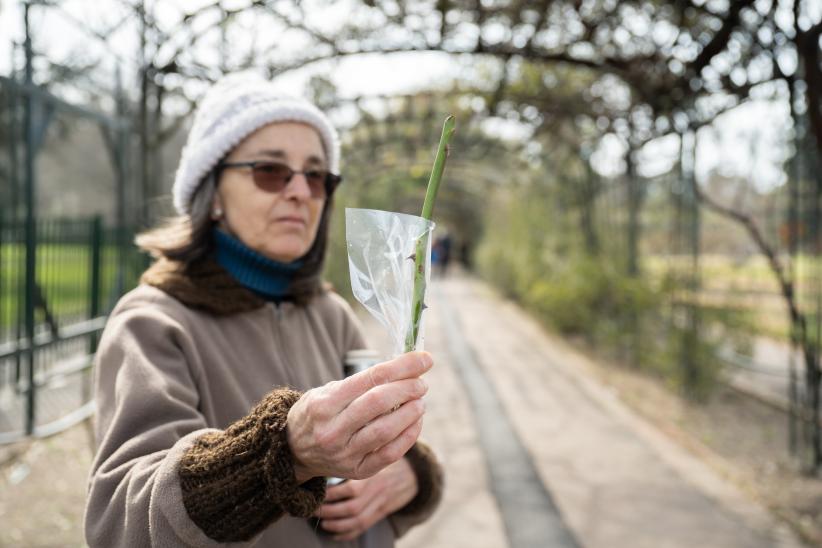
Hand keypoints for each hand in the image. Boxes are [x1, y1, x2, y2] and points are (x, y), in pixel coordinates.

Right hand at [287, 351, 431, 482]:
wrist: (294, 452)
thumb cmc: (317, 414)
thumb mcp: (327, 391)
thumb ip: (361, 382)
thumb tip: (405, 368)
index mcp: (324, 404)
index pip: (371, 378)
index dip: (402, 366)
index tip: (424, 359)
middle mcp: (332, 430)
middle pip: (380, 402)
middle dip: (408, 388)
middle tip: (421, 383)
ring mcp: (344, 453)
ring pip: (387, 430)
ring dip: (411, 411)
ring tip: (420, 401)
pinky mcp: (358, 471)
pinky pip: (391, 453)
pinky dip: (409, 435)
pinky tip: (415, 421)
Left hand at [314, 457, 418, 540]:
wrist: (413, 473)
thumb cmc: (388, 459)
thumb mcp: (376, 454)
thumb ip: (357, 459)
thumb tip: (330, 459)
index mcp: (372, 476)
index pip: (349, 490)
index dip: (331, 494)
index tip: (317, 493)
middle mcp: (376, 492)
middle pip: (350, 509)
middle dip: (329, 512)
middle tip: (314, 510)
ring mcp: (380, 505)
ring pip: (356, 521)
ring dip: (336, 525)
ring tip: (323, 522)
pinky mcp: (381, 513)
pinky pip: (364, 527)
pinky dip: (348, 533)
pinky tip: (335, 533)